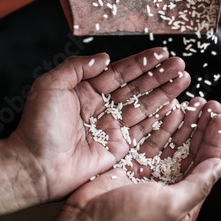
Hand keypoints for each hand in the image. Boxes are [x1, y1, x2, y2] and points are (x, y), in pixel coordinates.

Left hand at [0, 48, 190, 217]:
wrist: (36, 166)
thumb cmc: (38, 127)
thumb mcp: (50, 85)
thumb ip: (77, 67)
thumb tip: (103, 57)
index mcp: (86, 91)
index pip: (119, 73)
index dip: (141, 63)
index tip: (161, 54)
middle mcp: (102, 108)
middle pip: (137, 88)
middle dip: (159, 76)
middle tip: (180, 65)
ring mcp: (112, 128)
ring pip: (144, 107)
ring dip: (164, 94)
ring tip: (183, 81)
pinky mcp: (119, 148)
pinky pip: (144, 130)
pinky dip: (160, 119)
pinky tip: (174, 107)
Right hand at [35, 99, 220, 220]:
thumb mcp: (171, 205)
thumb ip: (199, 185)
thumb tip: (219, 166)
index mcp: (185, 203)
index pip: (206, 166)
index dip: (214, 141)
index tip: (219, 118)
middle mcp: (170, 189)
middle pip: (192, 152)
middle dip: (202, 128)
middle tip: (209, 105)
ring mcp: (151, 176)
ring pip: (173, 144)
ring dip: (184, 124)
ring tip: (193, 103)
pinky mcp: (133, 166)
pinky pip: (152, 142)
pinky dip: (162, 127)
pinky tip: (170, 111)